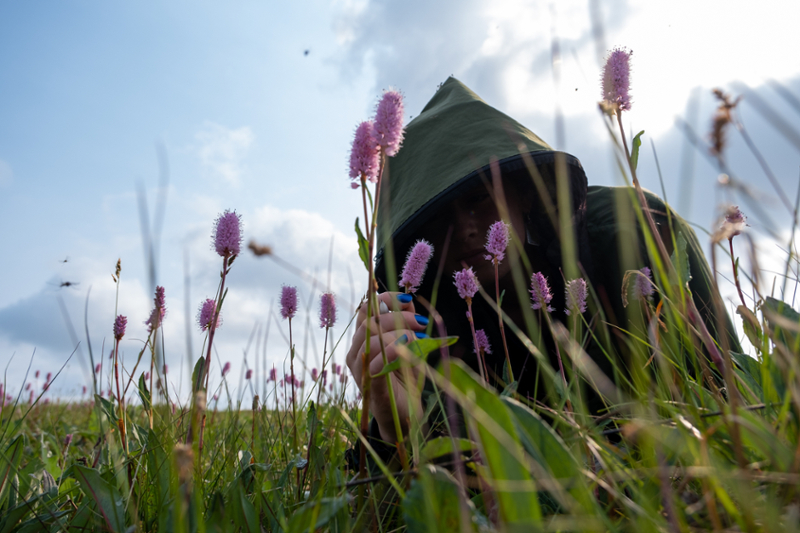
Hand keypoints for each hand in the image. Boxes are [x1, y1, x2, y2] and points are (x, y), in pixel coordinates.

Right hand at [346, 292, 427, 442]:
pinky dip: (390, 352)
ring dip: (396, 334)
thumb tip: (408, 302)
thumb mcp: (410, 346)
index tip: (408, 300)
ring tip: (415, 339)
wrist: (404, 416)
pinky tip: (405, 350)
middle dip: (397, 316)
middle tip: (421, 323)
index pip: (366, 309)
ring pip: (370, 339)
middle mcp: (356, 352)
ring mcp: (359, 369)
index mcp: (364, 339)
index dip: (385, 299)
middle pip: (368, 320)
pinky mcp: (368, 385)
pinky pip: (374, 362)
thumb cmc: (404, 379)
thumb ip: (407, 324)